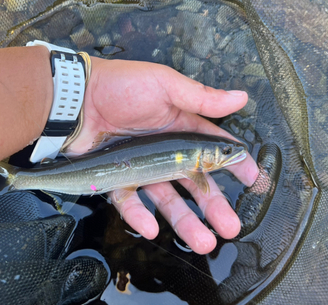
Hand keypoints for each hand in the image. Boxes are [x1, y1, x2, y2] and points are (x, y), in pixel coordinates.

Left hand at [68, 57, 258, 253]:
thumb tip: (240, 97)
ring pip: (167, 199)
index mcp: (179, 127)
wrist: (75, 98)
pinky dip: (139, 215)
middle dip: (214, 205)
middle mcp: (164, 150)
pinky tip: (151, 228)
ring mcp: (141, 167)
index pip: (213, 149)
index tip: (253, 180)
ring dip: (185, 221)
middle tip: (231, 226)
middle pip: (194, 183)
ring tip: (204, 242)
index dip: (234, 164)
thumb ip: (201, 97)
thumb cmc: (120, 86)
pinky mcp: (117, 178)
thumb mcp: (164, 85)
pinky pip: (130, 201)